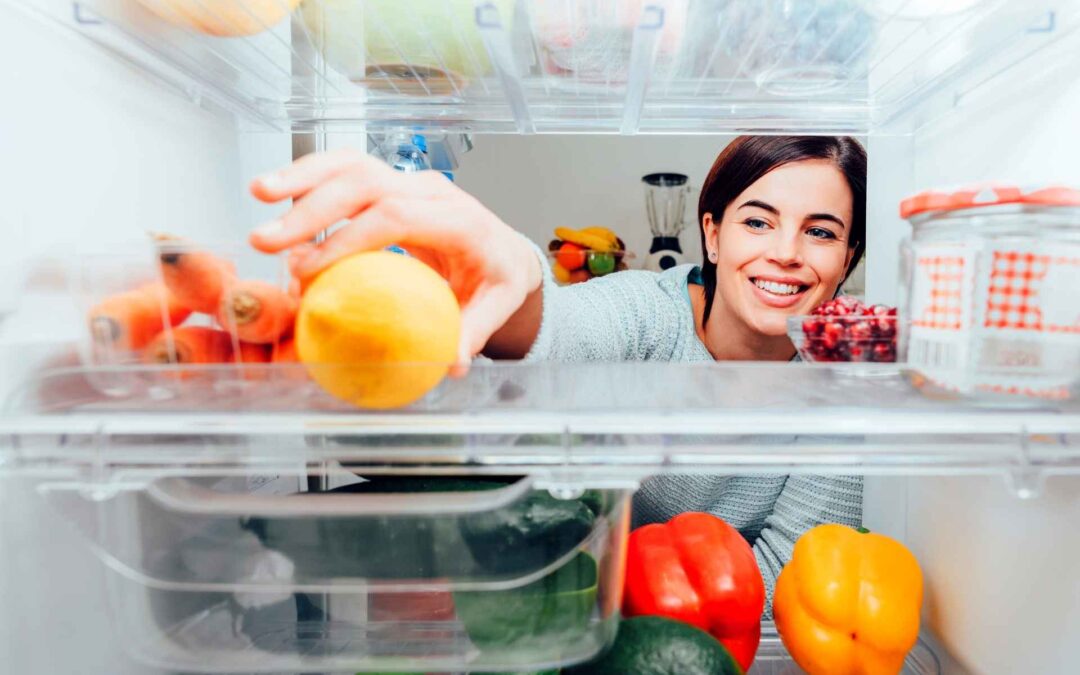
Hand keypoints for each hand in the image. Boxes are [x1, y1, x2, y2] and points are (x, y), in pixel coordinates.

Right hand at [249, 149, 542, 367]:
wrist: (504, 250)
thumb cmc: (497, 279)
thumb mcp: (496, 307)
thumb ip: (473, 332)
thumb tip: (451, 364)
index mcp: (460, 219)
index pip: (397, 217)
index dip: (349, 239)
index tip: (309, 270)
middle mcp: (432, 191)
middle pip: (367, 183)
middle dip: (312, 208)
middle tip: (267, 241)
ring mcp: (409, 181)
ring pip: (352, 164)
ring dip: (302, 177)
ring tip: (258, 193)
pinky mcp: (390, 182)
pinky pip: (346, 170)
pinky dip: (309, 176)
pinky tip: (274, 191)